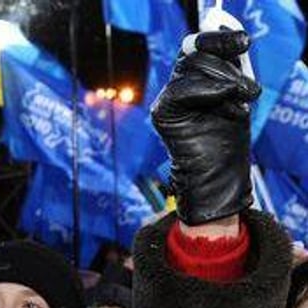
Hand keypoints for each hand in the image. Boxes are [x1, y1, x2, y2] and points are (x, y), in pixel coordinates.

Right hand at [151, 30, 260, 225]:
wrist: (218, 171)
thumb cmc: (228, 136)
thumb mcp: (236, 92)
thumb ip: (231, 65)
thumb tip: (231, 31)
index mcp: (195, 76)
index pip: (199, 45)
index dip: (218, 38)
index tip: (244, 42)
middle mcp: (178, 83)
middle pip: (197, 54)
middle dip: (228, 67)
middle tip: (249, 90)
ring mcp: (168, 98)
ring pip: (190, 68)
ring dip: (225, 83)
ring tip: (242, 102)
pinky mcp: (161, 112)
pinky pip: (180, 90)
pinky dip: (207, 93)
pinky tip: (226, 107)